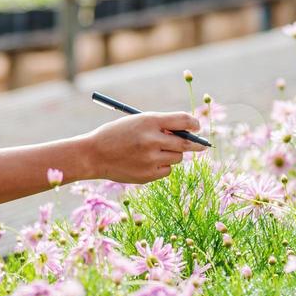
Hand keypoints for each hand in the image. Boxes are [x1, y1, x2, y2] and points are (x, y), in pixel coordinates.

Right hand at [82, 112, 206, 183]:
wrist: (93, 155)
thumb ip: (161, 126)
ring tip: (154, 152)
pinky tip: (146, 163)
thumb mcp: (137, 123)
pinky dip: (162, 166)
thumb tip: (188, 134)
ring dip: (173, 154)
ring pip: (177, 158)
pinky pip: (167, 170)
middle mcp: (152, 140)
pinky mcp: (148, 175)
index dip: (194, 123)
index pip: (183, 120)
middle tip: (202, 145)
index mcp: (149, 121)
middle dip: (196, 144)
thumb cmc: (116, 135)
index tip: (196, 126)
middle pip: (186, 143)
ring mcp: (150, 159)